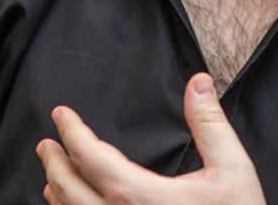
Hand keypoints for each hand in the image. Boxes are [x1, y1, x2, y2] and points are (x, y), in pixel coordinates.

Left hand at [36, 72, 266, 204]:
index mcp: (139, 195)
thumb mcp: (231, 169)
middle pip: (68, 188)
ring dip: (57, 191)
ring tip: (52, 175)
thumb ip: (209, 123)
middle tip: (46, 144)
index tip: (61, 115)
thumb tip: (198, 84)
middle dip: (53, 162)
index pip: (90, 157)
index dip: (72, 132)